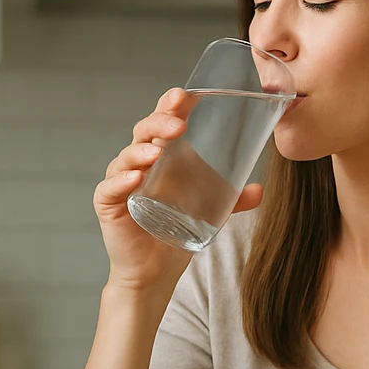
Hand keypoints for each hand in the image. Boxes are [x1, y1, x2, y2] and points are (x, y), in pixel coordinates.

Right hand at [96, 89, 262, 292]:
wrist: (155, 272)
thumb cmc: (176, 233)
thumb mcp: (210, 212)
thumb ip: (232, 200)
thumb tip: (259, 190)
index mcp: (163, 157)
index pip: (164, 122)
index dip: (171, 106)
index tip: (184, 95)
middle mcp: (140, 164)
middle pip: (144, 132)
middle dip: (160, 123)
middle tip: (179, 123)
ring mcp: (122, 182)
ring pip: (126, 157)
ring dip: (141, 151)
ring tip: (157, 152)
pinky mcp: (108, 204)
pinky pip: (110, 188)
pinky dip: (121, 181)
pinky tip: (135, 178)